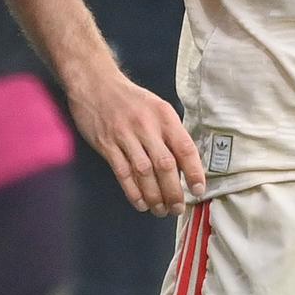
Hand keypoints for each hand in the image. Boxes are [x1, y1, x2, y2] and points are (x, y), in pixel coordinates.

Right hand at [66, 60, 204, 217]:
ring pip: (144, 173)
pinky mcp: (107, 145)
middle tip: (178, 208)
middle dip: (173, 192)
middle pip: (165, 165)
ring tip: (161, 210)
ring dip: (154, 196)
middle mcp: (146, 126)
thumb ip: (170, 133)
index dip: (194, 172)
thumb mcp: (157, 107)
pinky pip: (123, 173)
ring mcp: (125, 136)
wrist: (95, 84)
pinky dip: (133, 192)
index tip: (198, 190)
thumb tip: (186, 164)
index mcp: (164, 116)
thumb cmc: (130, 99)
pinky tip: (141, 204)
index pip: (184, 148)